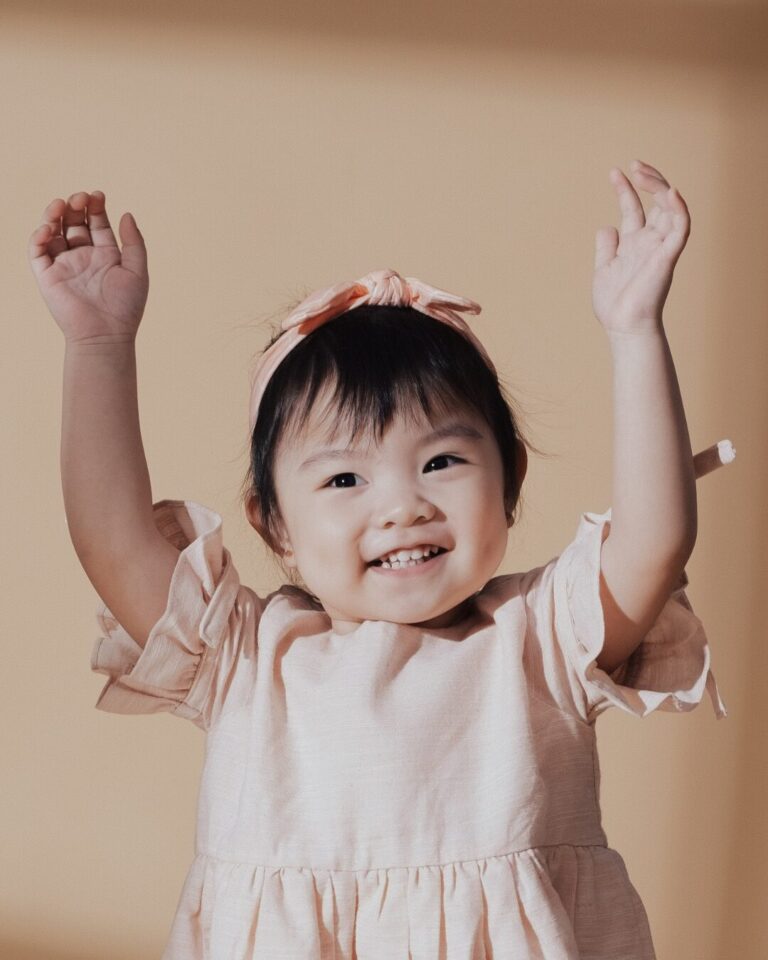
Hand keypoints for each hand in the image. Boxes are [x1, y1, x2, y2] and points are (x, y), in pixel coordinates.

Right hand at [28, 191, 148, 343]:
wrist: (106, 335)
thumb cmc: (126, 308)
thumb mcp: (138, 271)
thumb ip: (135, 243)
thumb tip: (126, 213)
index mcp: (106, 256)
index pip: (97, 223)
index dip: (96, 207)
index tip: (98, 195)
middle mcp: (84, 258)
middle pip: (74, 223)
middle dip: (75, 206)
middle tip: (80, 198)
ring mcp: (64, 265)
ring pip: (53, 232)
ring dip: (54, 214)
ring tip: (62, 205)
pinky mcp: (47, 275)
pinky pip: (37, 250)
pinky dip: (39, 235)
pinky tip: (49, 228)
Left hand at [592, 160, 690, 335]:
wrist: (623, 326)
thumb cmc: (615, 305)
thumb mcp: (604, 269)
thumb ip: (607, 247)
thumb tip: (606, 226)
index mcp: (634, 244)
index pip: (633, 207)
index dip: (625, 188)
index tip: (615, 171)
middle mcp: (650, 242)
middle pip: (656, 202)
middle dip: (648, 180)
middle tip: (634, 165)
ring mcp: (660, 247)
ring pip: (671, 208)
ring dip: (659, 186)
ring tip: (642, 172)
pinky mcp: (668, 256)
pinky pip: (681, 228)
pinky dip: (679, 209)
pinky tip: (670, 192)